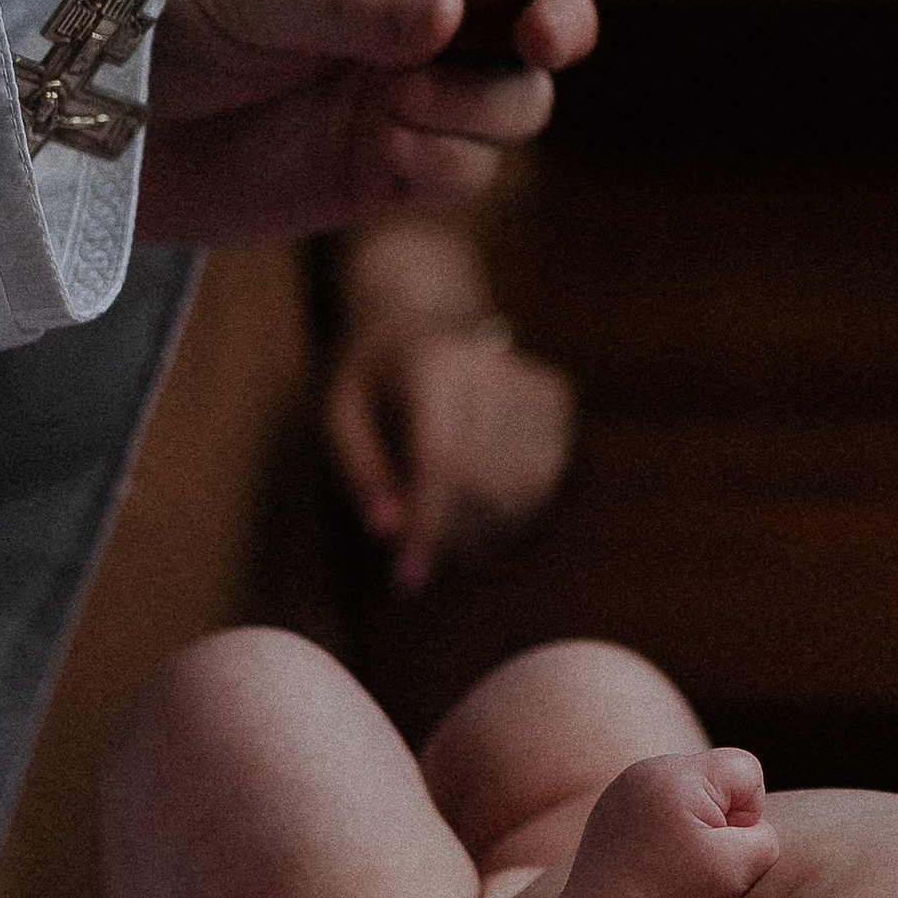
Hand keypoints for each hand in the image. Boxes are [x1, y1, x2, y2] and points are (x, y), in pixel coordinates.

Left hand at [136, 0, 596, 246]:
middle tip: (514, 59)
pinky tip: (382, 149)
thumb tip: (450, 14)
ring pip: (517, 107)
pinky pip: (466, 171)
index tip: (537, 22)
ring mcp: (420, 93)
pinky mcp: (400, 166)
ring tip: (399, 106)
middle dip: (533, 54)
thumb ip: (357, 2)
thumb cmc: (183, 15)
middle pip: (536, 37)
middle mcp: (430, 16)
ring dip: (479, 110)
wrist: (120, 123)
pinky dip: (440, 164)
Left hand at [325, 303, 576, 592]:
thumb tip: (388, 534)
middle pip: (488, 482)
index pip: (442, 459)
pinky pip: (549, 480)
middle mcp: (492, 368)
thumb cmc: (371, 377)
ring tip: (450, 534)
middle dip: (454, 536)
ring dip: (489, 531)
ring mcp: (532, 380)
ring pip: (528, 489)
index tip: (408, 579)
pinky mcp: (558, 397)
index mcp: (432, 365)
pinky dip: (517, 511)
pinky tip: (482, 506)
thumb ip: (360, 473)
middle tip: (421, 558)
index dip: (428, 525)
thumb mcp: (339, 415)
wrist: (423, 318)